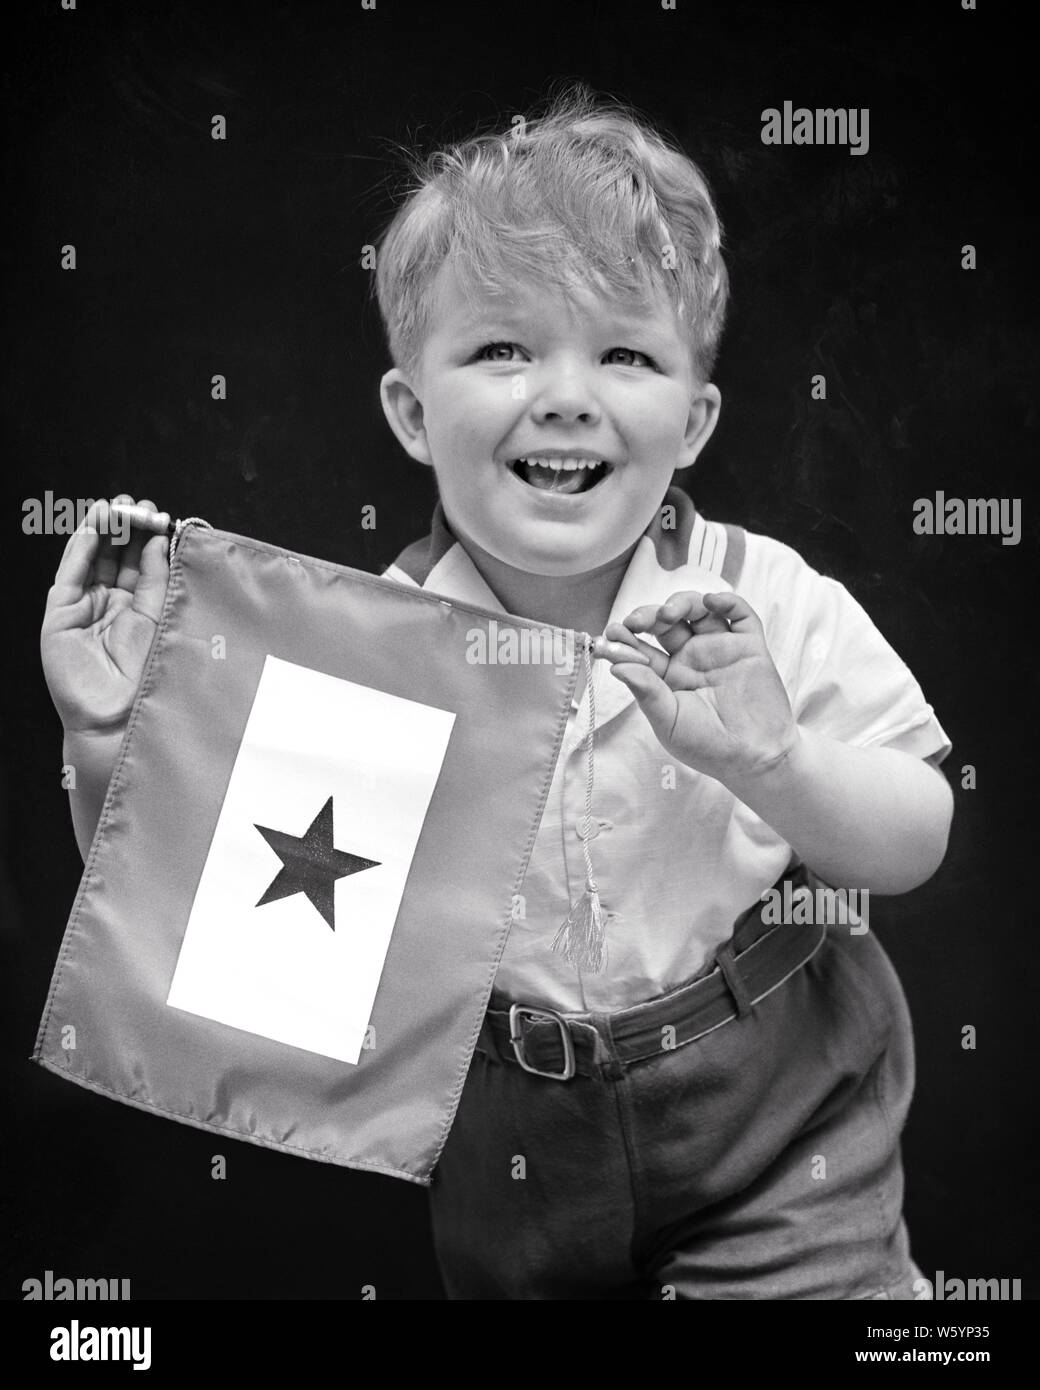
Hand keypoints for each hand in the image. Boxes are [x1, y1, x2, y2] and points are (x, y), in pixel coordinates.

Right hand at [40, 496, 170, 733]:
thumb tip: (159, 540)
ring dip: (102, 530)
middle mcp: (107, 604)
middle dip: (124, 528)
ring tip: (118, 507)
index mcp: (133, 607)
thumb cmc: (145, 673)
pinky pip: (70, 575)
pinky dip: (80, 548)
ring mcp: (82, 608)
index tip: (160, 515)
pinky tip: (93, 526)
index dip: (145, 538)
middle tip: (138, 505)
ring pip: (89, 559)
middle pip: (112, 556)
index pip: (136, 563)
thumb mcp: (157, 616)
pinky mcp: (59, 616)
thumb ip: (155, 578)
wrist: (122, 714)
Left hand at [593, 590, 797, 786]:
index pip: (642, 648)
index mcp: (669, 676)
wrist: (755, 759)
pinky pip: (740, 615)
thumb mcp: (669, 722)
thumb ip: (646, 692)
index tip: (612, 633)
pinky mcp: (750, 646)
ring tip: (669, 613)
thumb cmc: (708, 746)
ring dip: (681, 603)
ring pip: (699, 611)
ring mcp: (721, 649)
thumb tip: (617, 666)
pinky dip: (727, 601)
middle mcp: (693, 657)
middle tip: (638, 621)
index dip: (626, 638)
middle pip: (667, 622)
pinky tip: (711, 602)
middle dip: (650, 615)